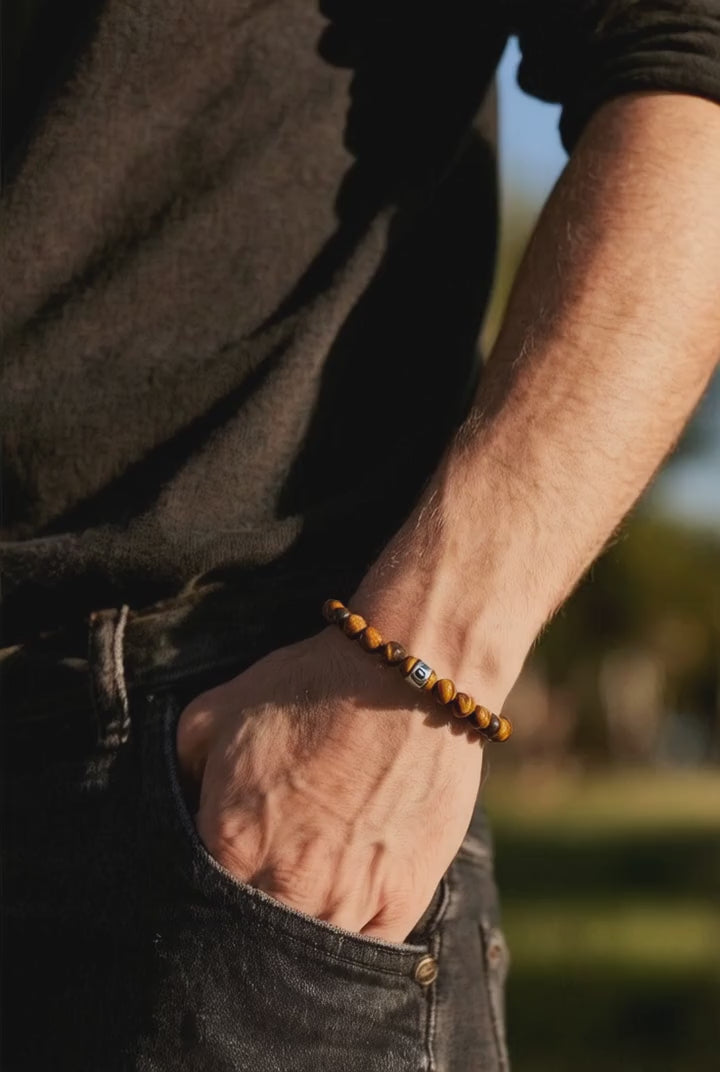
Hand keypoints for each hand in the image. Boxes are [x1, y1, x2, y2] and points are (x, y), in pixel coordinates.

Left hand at [176, 626, 484, 940]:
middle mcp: (288, 886)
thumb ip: (179, 769)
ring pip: (309, 955)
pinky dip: (351, 939)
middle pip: (249, 942)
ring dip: (299, 933)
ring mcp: (350, 900)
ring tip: (301, 896)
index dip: (196, 894)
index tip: (212, 873)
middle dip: (244, 923)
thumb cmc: (310, 686)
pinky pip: (368, 949)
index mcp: (231, 843)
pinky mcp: (403, 898)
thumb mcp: (215, 711)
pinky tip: (345, 907)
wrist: (406, 675)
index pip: (193, 905)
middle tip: (257, 885)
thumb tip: (178, 804)